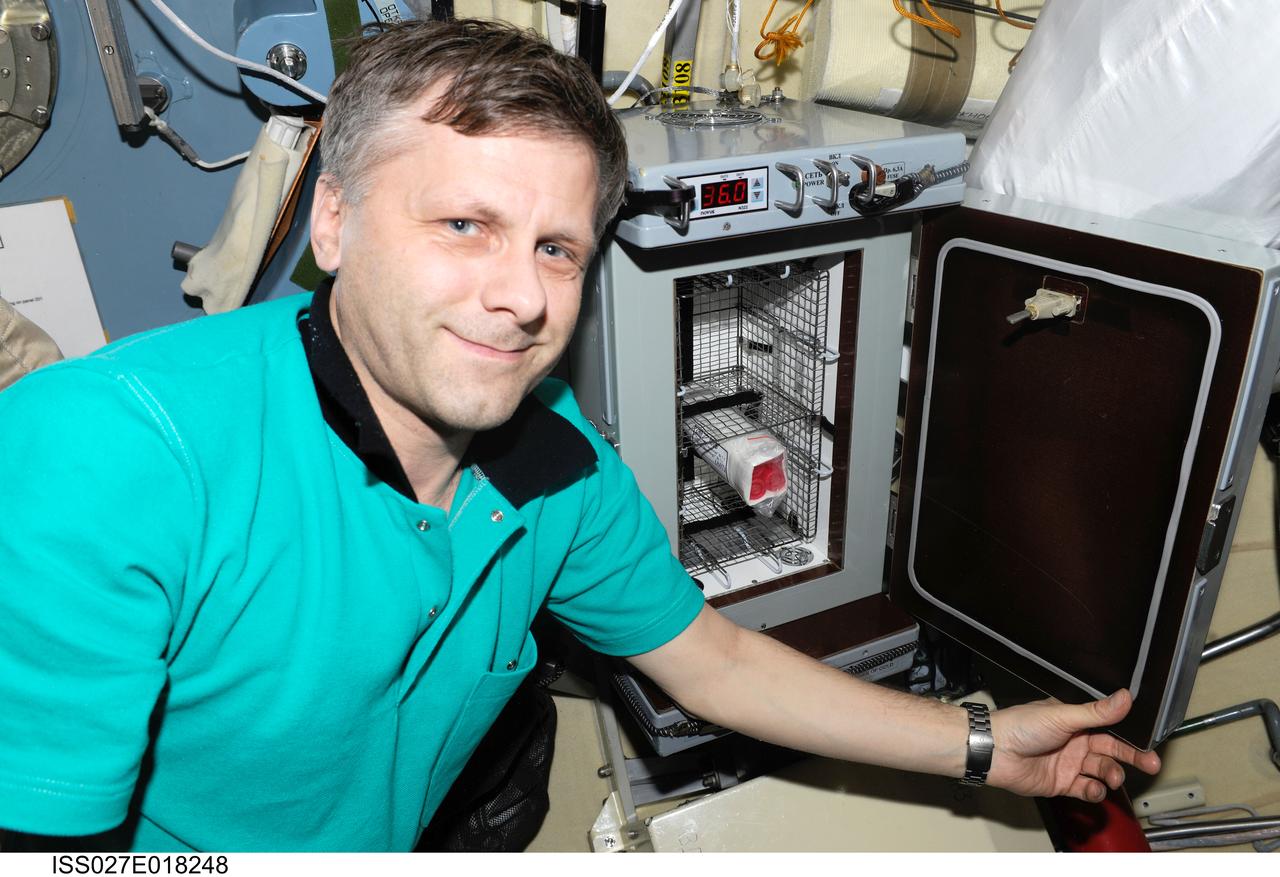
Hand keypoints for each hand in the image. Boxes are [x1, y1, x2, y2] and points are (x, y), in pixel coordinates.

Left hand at [987, 689, 1161, 801]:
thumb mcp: (1063, 716)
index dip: (1131, 736)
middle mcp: (1075, 740)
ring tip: (1112, 777)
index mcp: (1076, 720)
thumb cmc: (1020, 725)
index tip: (1150, 744)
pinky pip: (1086, 789)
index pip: (1111, 727)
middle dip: (1132, 758)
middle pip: (1112, 750)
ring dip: (1111, 775)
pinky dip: (1094, 791)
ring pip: (1102, 771)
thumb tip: (1125, 696)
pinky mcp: (1062, 783)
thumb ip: (1097, 712)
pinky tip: (1094, 789)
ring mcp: (1069, 762)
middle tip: (1151, 764)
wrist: (995, 751)